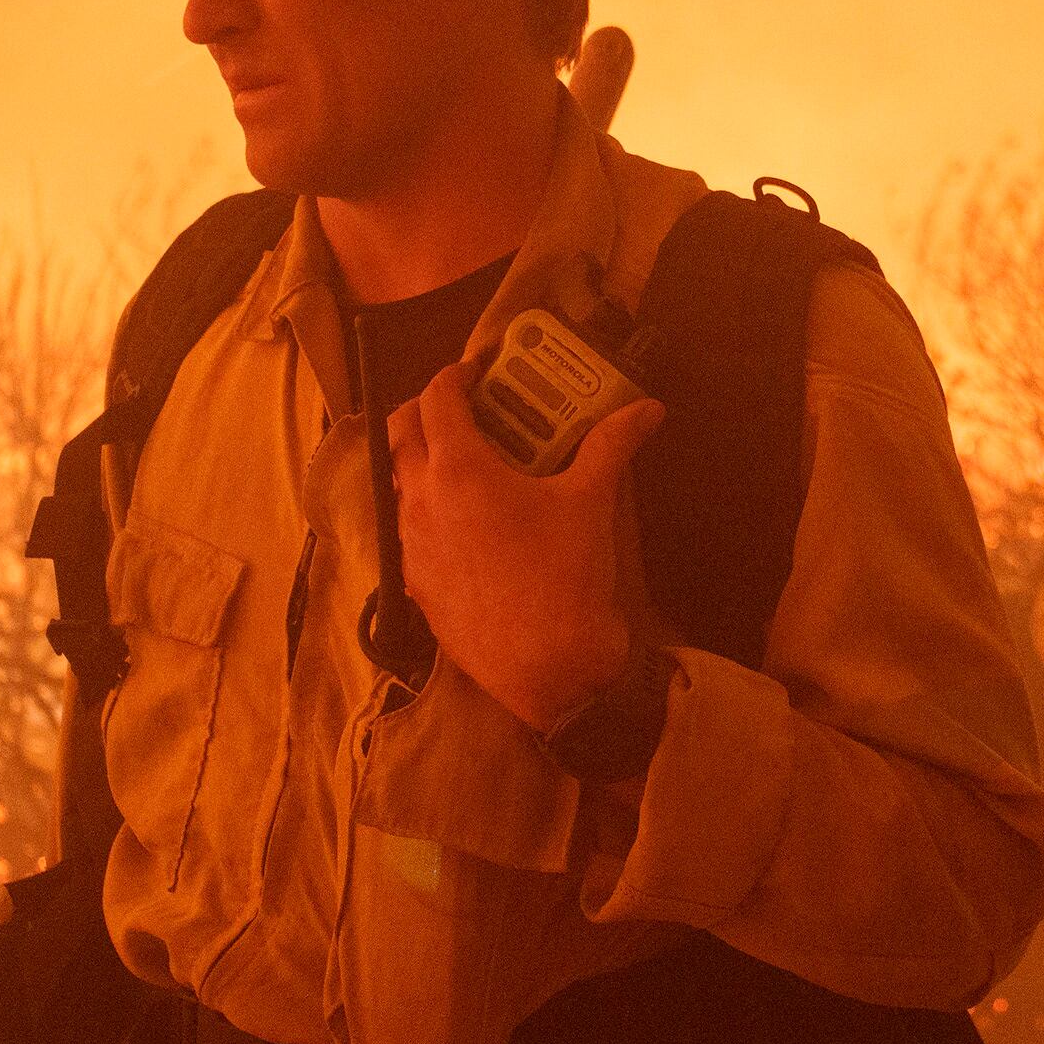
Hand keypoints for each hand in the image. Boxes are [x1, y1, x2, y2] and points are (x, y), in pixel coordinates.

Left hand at [388, 359, 667, 730]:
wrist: (549, 671)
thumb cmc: (566, 579)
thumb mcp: (592, 502)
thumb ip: (612, 444)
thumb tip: (646, 409)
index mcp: (458, 470)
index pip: (436, 400)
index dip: (452, 376)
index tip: (473, 373)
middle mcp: (420, 502)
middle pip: (399, 435)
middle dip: (424, 413)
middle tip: (462, 411)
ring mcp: (411, 547)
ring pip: (398, 486)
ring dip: (422, 463)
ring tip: (467, 466)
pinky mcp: (415, 586)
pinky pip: (408, 533)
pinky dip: (427, 513)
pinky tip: (466, 526)